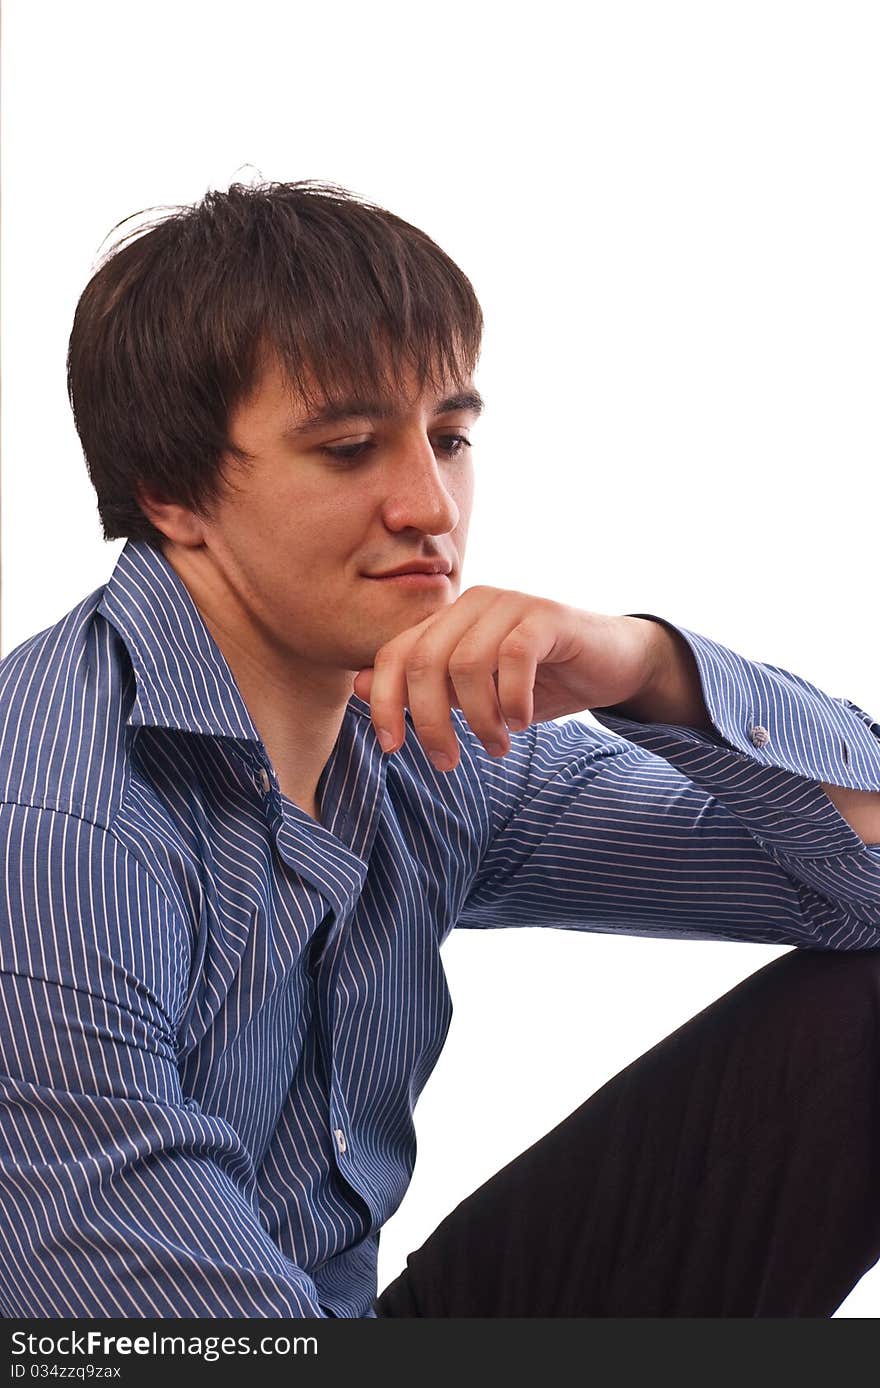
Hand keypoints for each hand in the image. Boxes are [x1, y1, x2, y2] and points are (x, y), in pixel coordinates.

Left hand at [351, 585, 662, 770]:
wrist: (612, 664)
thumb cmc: (539, 681)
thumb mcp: (473, 693)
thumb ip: (424, 688)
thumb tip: (359, 688)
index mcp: (448, 619)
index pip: (394, 655)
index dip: (384, 703)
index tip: (392, 749)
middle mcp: (472, 603)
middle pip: (424, 663)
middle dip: (428, 722)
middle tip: (449, 762)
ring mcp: (509, 603)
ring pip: (465, 665)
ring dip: (478, 719)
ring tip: (497, 746)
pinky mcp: (546, 615)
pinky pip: (513, 659)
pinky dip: (512, 700)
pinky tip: (522, 722)